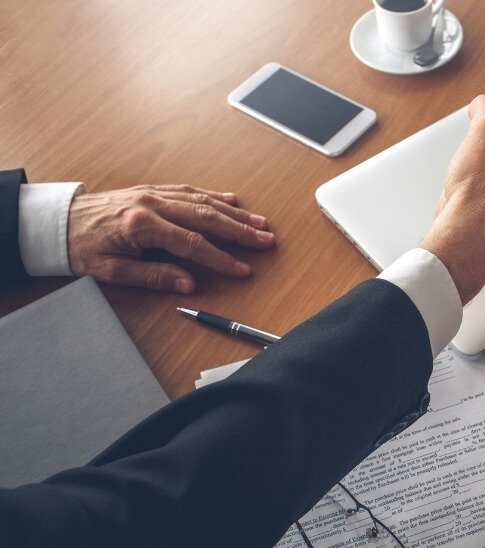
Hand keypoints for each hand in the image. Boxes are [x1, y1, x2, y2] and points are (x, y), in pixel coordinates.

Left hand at [67, 186, 274, 292]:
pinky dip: (213, 195)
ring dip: (234, 212)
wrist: (59, 220)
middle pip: (207, 217)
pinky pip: (189, 190)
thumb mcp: (112, 271)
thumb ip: (154, 276)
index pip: (193, 244)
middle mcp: (152, 204)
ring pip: (203, 201)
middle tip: (266, 239)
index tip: (242, 269)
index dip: (221, 258)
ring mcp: (154, 193)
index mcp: (142, 225)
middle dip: (240, 230)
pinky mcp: (152, 189)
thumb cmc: (82, 247)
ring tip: (259, 222)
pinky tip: (232, 200)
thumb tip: (188, 284)